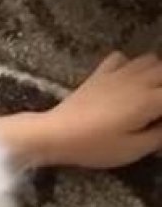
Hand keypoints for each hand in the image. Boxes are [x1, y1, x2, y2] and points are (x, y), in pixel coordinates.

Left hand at [40, 51, 161, 167]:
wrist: (55, 134)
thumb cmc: (94, 146)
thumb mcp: (132, 149)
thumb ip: (160, 135)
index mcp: (151, 100)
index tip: (160, 119)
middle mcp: (138, 81)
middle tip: (156, 108)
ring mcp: (117, 74)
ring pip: (150, 59)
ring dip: (157, 73)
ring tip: (152, 92)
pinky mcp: (99, 74)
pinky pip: (121, 57)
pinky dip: (130, 65)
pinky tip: (126, 80)